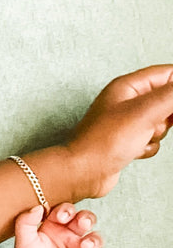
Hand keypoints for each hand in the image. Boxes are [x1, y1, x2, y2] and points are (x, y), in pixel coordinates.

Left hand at [13, 202, 102, 247]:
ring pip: (96, 239)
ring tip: (85, 246)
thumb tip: (37, 207)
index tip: (62, 216)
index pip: (67, 211)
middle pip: (86, 220)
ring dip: (94, 240)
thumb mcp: (23, 241)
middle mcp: (70, 235)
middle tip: (82, 223)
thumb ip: (25, 222)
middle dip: (87, 218)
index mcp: (56, 226)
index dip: (67, 210)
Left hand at [66, 65, 172, 196]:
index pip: (167, 74)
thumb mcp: (146, 111)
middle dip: (168, 114)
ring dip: (157, 133)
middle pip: (167, 99)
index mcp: (128, 86)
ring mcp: (127, 123)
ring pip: (162, 122)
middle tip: (157, 123)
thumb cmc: (105, 141)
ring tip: (141, 137)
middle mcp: (126, 102)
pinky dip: (148, 147)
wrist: (83, 173)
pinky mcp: (127, 142)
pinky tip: (134, 151)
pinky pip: (152, 140)